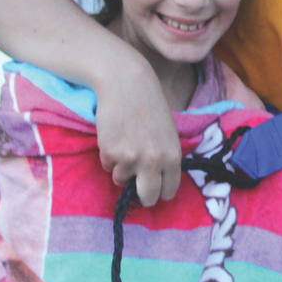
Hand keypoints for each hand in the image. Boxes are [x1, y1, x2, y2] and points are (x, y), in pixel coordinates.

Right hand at [94, 55, 181, 206]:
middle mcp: (155, 162)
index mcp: (173, 156)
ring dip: (121, 169)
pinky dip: (109, 157)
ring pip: (121, 181)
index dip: (161, 192)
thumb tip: (158, 181)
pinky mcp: (110, 154)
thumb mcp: (168, 133)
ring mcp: (131, 159)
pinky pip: (108, 166)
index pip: (170, 190)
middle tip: (136, 185)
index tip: (155, 190)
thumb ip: (165, 157)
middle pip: (148, 197)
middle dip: (142, 195)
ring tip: (125, 144)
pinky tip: (114, 136)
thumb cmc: (150, 106)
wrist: (127, 84)